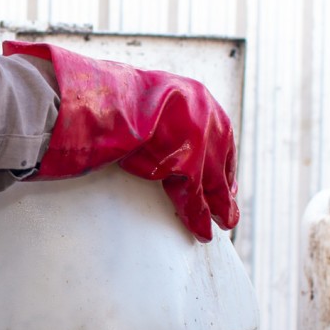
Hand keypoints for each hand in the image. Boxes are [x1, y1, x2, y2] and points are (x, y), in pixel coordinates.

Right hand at [3, 40, 238, 240]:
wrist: (103, 101)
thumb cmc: (110, 99)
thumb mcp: (144, 103)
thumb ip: (157, 117)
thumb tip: (148, 130)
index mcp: (197, 98)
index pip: (220, 136)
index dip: (222, 161)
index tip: (223, 180)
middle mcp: (206, 116)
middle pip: (222, 161)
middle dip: (223, 188)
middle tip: (226, 210)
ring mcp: (200, 140)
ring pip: (214, 183)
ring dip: (218, 208)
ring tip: (220, 226)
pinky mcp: (189, 165)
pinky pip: (196, 198)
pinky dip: (198, 218)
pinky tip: (201, 232)